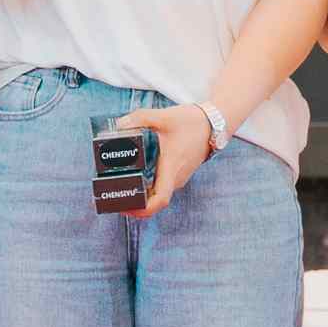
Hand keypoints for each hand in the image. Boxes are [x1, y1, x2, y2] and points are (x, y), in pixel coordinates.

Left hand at [109, 103, 214, 217]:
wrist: (214, 123)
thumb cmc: (192, 122)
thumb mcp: (164, 117)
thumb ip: (140, 118)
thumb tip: (120, 124)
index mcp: (172, 168)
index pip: (160, 200)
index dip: (142, 210)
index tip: (126, 209)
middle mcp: (176, 178)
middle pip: (155, 201)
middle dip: (135, 204)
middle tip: (113, 199)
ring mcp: (179, 177)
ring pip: (159, 194)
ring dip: (141, 197)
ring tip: (120, 191)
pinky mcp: (179, 172)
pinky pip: (163, 187)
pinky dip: (148, 190)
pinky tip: (135, 181)